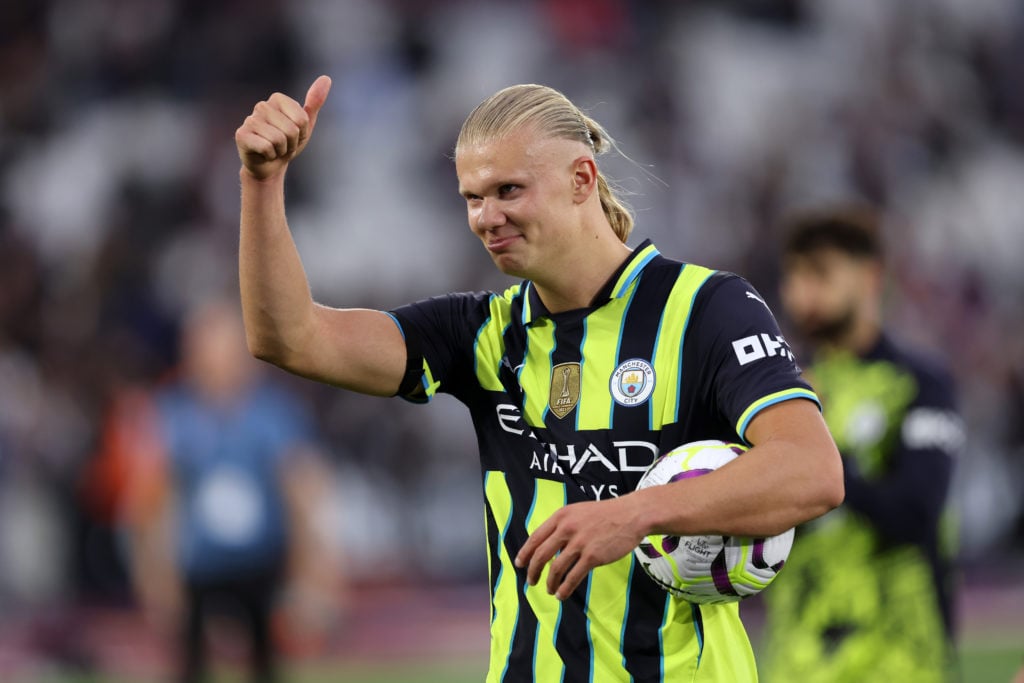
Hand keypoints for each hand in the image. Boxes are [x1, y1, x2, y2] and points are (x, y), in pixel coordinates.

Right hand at [235, 75, 331, 180]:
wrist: (270, 166)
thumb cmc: (288, 144)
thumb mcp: (305, 125)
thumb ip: (314, 102)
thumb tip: (326, 78)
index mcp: (277, 99)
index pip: (301, 119)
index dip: (302, 133)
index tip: (294, 136)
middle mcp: (262, 105)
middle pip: (291, 130)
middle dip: (291, 143)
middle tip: (283, 145)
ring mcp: (250, 119)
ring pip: (278, 139)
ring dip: (281, 150)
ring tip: (275, 149)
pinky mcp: (241, 134)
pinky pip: (266, 147)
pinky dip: (270, 156)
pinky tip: (264, 154)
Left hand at [514, 494, 647, 599]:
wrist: (631, 515)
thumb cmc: (605, 514)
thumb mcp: (578, 512)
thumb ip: (562, 525)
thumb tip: (548, 544)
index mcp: (561, 517)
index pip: (535, 537)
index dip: (525, 553)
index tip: (519, 564)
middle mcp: (567, 529)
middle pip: (541, 555)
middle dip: (533, 571)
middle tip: (531, 581)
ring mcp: (580, 543)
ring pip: (556, 568)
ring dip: (550, 583)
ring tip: (549, 590)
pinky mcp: (593, 557)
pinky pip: (573, 577)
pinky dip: (564, 589)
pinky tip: (561, 594)